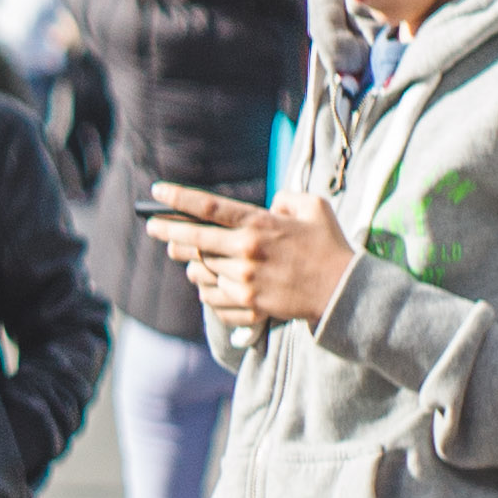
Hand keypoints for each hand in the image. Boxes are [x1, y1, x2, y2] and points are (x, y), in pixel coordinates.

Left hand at [152, 183, 352, 330]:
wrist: (344, 291)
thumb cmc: (329, 245)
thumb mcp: (314, 207)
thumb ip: (287, 197)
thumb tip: (268, 205)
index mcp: (259, 226)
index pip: (208, 208)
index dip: (178, 199)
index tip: (157, 192)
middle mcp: (246, 254)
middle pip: (193, 241)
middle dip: (167, 231)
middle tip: (153, 226)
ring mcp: (245, 283)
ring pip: (200, 271)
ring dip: (191, 262)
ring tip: (188, 256)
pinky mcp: (248, 306)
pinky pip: (211, 298)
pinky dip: (206, 289)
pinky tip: (207, 282)